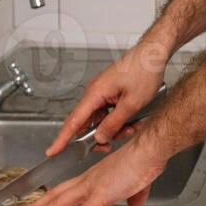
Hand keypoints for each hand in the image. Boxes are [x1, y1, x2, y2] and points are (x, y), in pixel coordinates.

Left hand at [13, 137, 167, 205]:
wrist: (149, 149)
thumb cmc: (145, 160)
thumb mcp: (137, 183)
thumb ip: (133, 195)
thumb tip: (134, 203)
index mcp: (93, 177)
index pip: (64, 189)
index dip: (48, 198)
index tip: (36, 205)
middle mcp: (87, 181)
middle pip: (54, 195)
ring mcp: (91, 188)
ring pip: (58, 203)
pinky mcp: (100, 196)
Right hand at [45, 41, 169, 156]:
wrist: (153, 54)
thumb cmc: (144, 71)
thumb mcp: (131, 104)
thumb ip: (113, 123)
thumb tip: (99, 137)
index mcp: (95, 93)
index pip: (73, 121)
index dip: (61, 139)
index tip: (52, 151)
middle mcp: (94, 92)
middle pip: (86, 123)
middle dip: (98, 137)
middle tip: (109, 146)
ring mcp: (102, 91)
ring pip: (100, 119)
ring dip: (113, 128)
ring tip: (131, 127)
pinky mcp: (110, 91)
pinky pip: (108, 111)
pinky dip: (117, 119)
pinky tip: (132, 120)